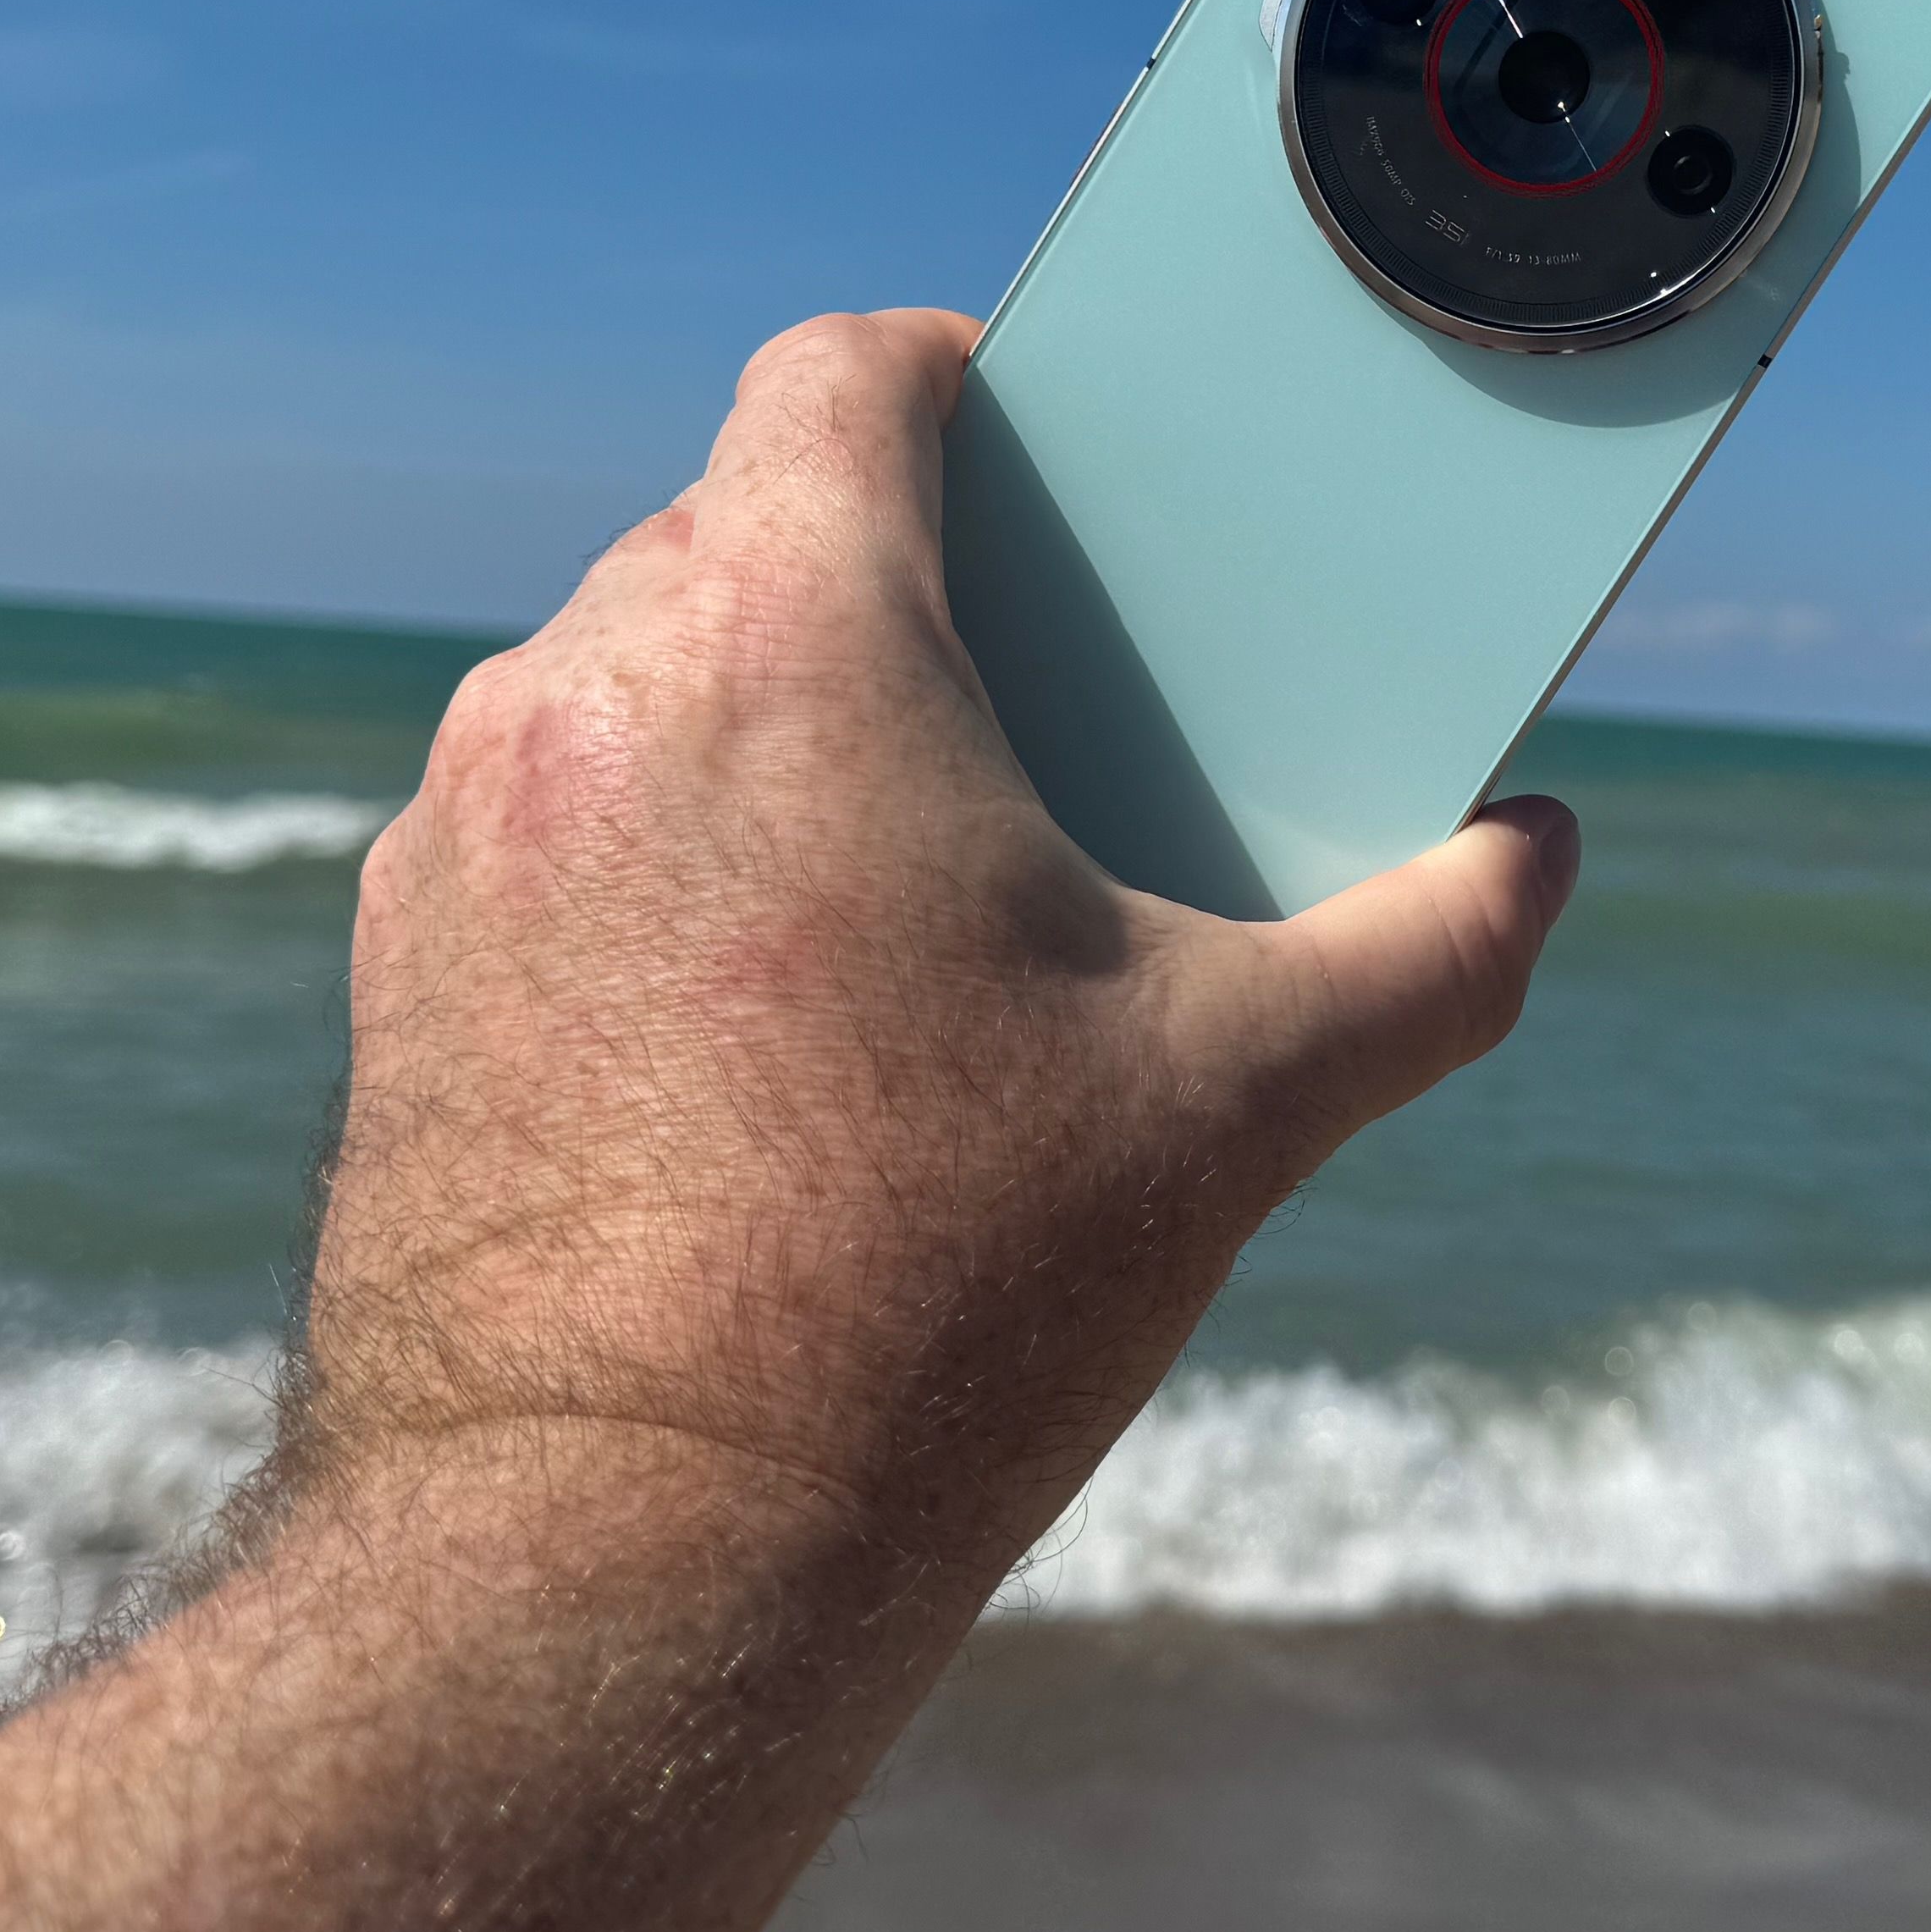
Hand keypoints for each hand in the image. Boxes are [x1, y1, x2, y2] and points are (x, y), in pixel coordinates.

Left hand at [292, 306, 1577, 1578]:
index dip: (948, 374)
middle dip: (878, 579)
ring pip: (625, 682)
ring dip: (749, 723)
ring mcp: (456, 837)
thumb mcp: (1242, 1103)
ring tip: (888, 873)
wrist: (615, 1559)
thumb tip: (1537, 855)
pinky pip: (537, 831)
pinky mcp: (393, 973)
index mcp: (794, 644)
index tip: (1032, 449)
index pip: (839, 373)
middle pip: (735, 527)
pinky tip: (748, 1012)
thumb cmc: (935, 1298)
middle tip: (1016, 698)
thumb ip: (1429, 949)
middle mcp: (588, 694)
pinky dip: (643, 859)